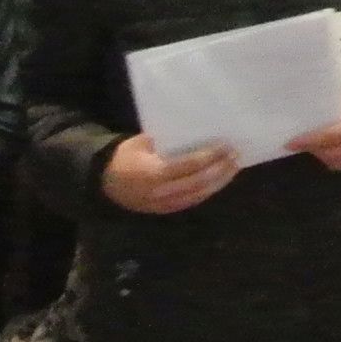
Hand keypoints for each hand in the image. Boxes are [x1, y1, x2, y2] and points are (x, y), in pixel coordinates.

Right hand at [103, 134, 240, 214]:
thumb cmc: (124, 158)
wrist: (104, 183)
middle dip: (220, 170)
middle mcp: (160, 191)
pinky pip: (192, 201)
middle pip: (198, 182)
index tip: (226, 146)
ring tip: (234, 167)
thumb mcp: (140, 143)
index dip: (209, 157)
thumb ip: (165, 140)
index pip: (187, 165)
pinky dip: (208, 191)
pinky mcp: (166, 210)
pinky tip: (220, 181)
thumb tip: (194, 131)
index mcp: (152, 173)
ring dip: (219, 182)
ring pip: (198, 194)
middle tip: (236, 156)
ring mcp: (164, 204)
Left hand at [288, 87, 340, 172]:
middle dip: (311, 148)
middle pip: (332, 152)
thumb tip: (313, 110)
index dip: (313, 139)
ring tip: (304, 144)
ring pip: (333, 161)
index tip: (292, 140)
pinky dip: (327, 157)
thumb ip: (340, 104)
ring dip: (317, 153)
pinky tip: (320, 147)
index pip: (335, 135)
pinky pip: (339, 165)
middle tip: (292, 142)